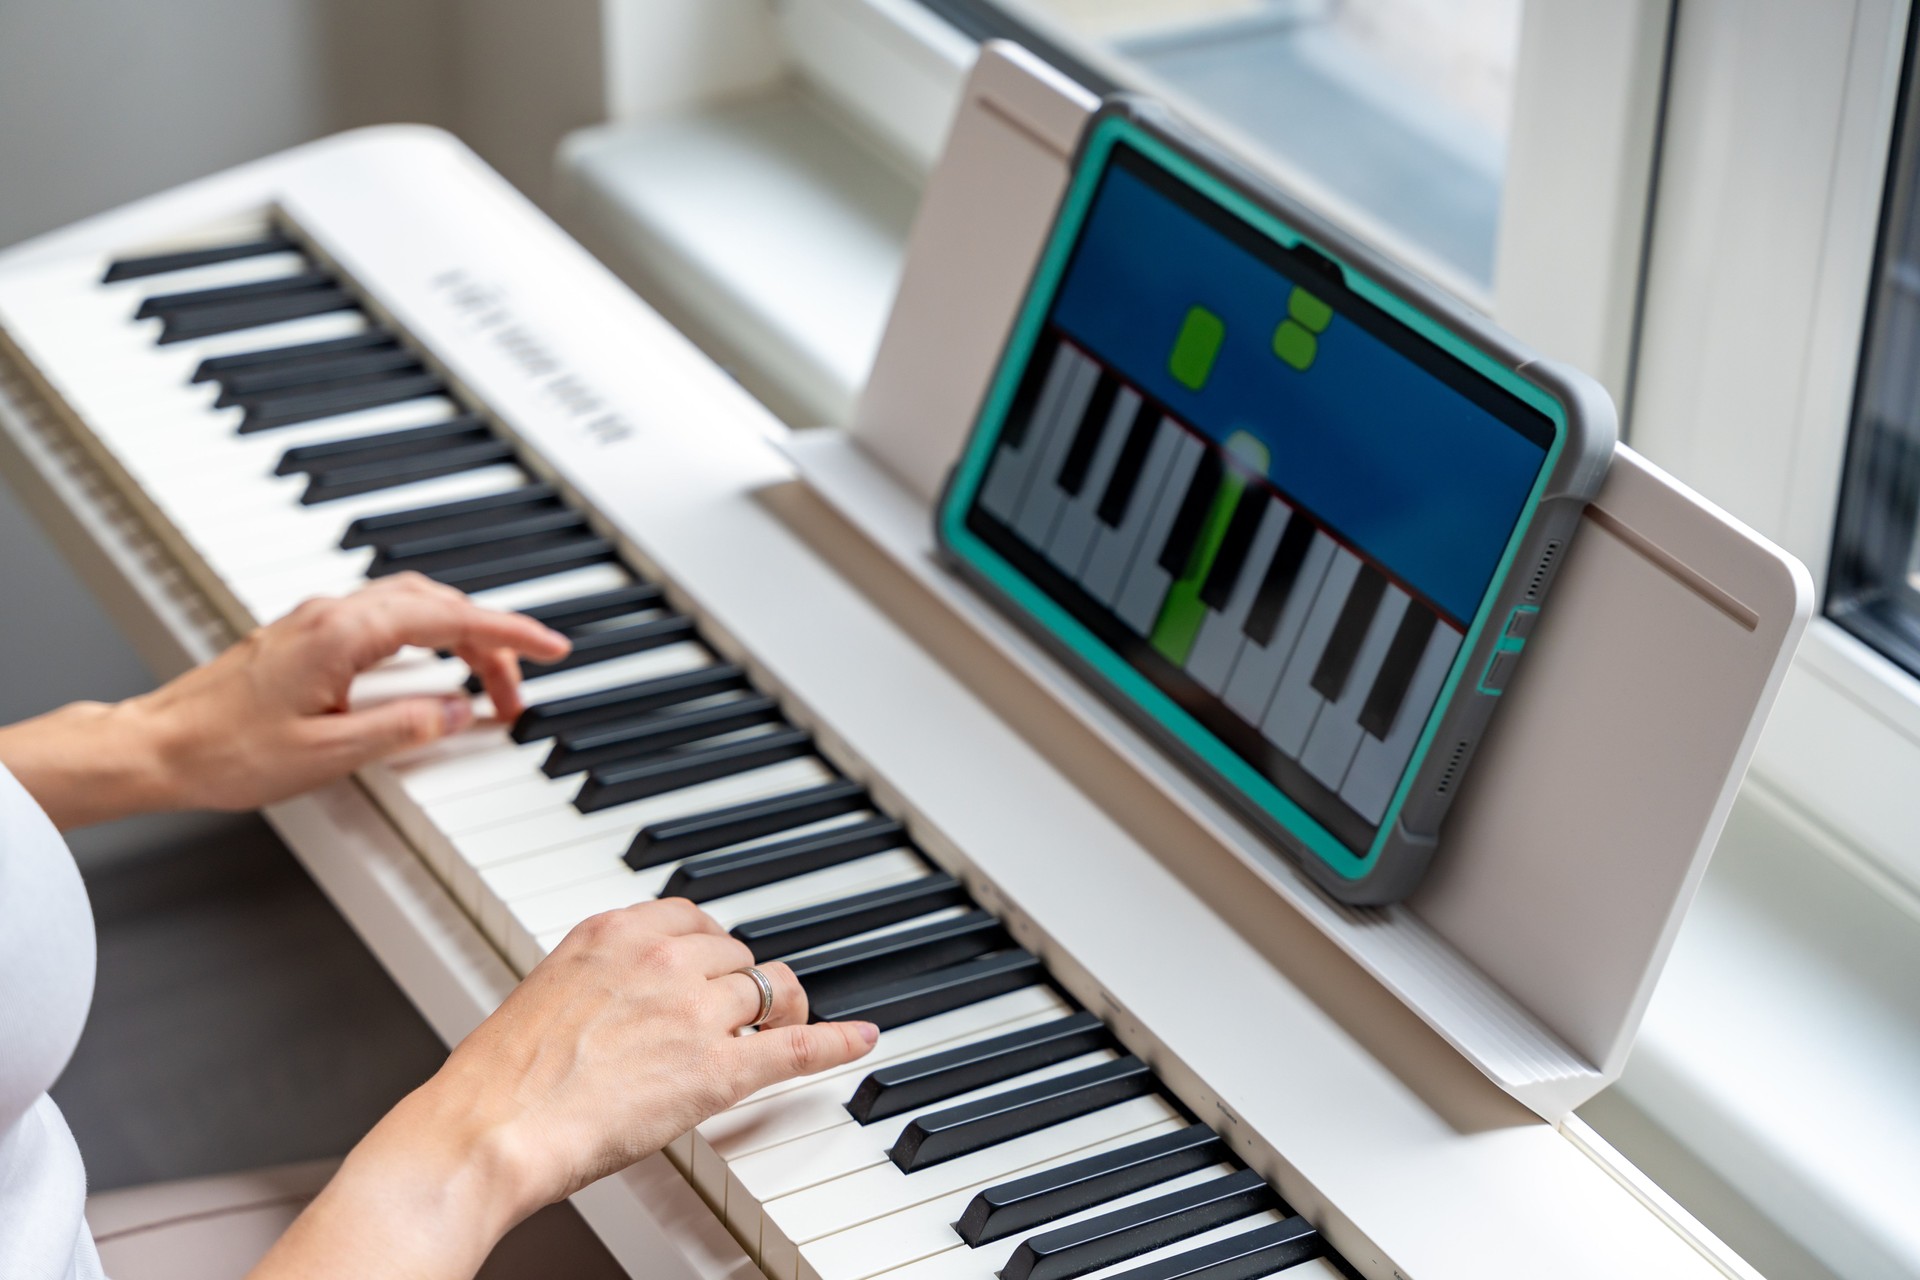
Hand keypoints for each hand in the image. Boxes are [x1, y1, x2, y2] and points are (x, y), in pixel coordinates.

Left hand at [0, 574, 569, 826]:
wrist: (154, 747)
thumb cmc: (225, 753)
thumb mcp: (329, 755)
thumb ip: (403, 729)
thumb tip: (457, 713)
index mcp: (345, 635)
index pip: (450, 620)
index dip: (510, 635)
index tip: (551, 647)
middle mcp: (331, 614)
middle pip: (437, 606)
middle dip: (490, 641)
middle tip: (519, 689)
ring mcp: (315, 620)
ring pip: (412, 606)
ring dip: (458, 636)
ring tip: (485, 683)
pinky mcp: (305, 635)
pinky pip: (386, 618)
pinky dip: (426, 636)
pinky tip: (430, 668)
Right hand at [251, 899, 879, 1279]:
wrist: (489, 1128)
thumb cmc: (500, 1080)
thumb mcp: (545, 993)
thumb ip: (596, 979)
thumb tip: (620, 996)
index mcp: (614, 933)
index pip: (693, 916)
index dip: (709, 947)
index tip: (712, 966)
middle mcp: (661, 960)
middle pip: (735, 955)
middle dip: (738, 986)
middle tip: (735, 1016)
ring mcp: (694, 1013)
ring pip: (767, 993)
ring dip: (774, 1014)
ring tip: (778, 1032)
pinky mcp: (717, 1070)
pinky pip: (795, 1047)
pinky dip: (836, 1042)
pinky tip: (860, 1039)